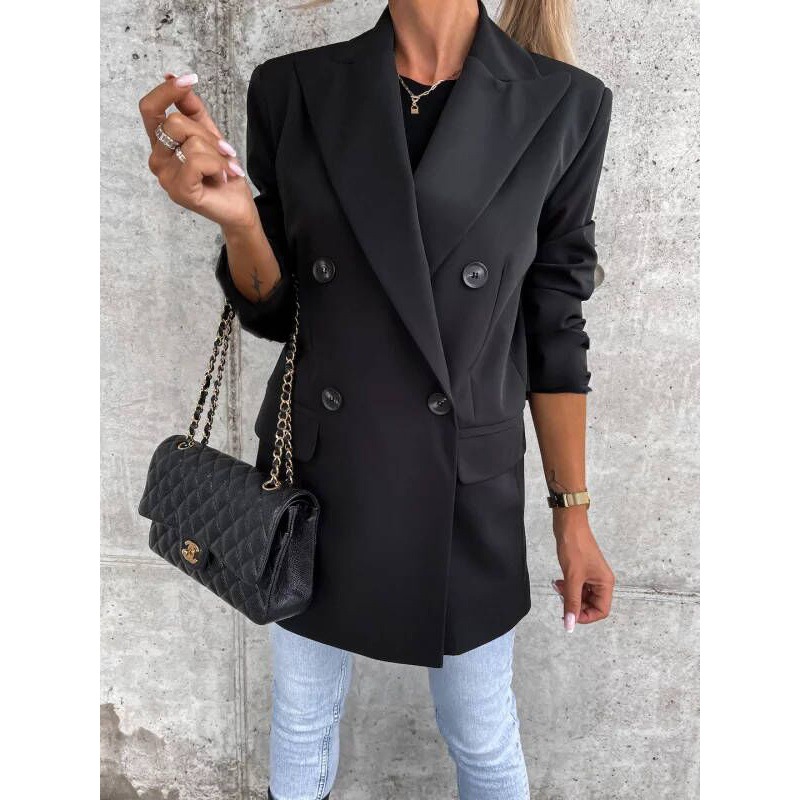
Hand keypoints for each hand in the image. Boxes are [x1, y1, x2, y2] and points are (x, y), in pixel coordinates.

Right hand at [138, 72, 258, 230]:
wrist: (237, 204)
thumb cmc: (222, 173)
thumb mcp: (208, 133)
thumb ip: (191, 108)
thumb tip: (172, 76)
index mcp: (161, 144)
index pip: (149, 109)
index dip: (166, 91)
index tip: (189, 79)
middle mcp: (157, 159)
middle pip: (176, 122)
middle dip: (207, 134)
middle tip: (222, 152)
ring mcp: (165, 176)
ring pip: (191, 142)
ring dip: (217, 153)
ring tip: (224, 169)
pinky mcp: (179, 190)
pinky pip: (197, 160)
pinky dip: (218, 165)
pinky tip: (223, 177)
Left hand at [551, 509, 614, 631]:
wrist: (569, 525)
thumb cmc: (575, 547)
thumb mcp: (572, 578)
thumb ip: (571, 602)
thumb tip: (570, 624)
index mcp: (605, 584)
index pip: (601, 611)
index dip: (585, 616)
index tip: (569, 615)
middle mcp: (602, 581)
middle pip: (592, 605)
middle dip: (575, 605)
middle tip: (561, 598)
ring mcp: (592, 576)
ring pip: (583, 596)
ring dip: (569, 596)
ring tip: (558, 587)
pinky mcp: (583, 570)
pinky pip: (577, 587)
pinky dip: (568, 588)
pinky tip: (558, 582)